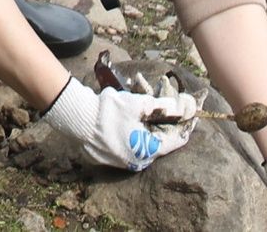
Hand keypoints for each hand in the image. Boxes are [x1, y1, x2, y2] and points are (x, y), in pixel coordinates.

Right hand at [40, 79, 198, 173]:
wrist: (78, 118)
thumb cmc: (112, 111)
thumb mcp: (140, 104)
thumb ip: (163, 107)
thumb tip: (182, 108)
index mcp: (148, 151)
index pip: (174, 141)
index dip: (182, 127)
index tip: (188, 117)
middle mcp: (137, 162)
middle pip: (156, 143)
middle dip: (160, 127)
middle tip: (161, 113)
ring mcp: (120, 163)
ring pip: (139, 145)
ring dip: (143, 131)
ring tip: (139, 114)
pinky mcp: (106, 160)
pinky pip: (124, 147)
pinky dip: (127, 135)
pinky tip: (122, 122)